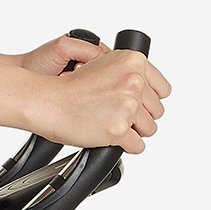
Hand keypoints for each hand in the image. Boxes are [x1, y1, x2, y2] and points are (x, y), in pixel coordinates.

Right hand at [19, 35, 171, 153]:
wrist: (47, 102)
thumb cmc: (69, 87)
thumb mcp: (102, 64)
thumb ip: (127, 71)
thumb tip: (145, 86)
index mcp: (133, 62)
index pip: (162, 90)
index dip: (148, 99)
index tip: (136, 103)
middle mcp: (134, 82)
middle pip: (157, 111)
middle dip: (139, 116)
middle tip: (117, 114)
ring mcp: (127, 106)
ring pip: (150, 129)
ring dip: (134, 131)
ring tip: (112, 125)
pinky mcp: (118, 130)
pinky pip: (137, 146)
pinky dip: (126, 146)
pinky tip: (111, 137)